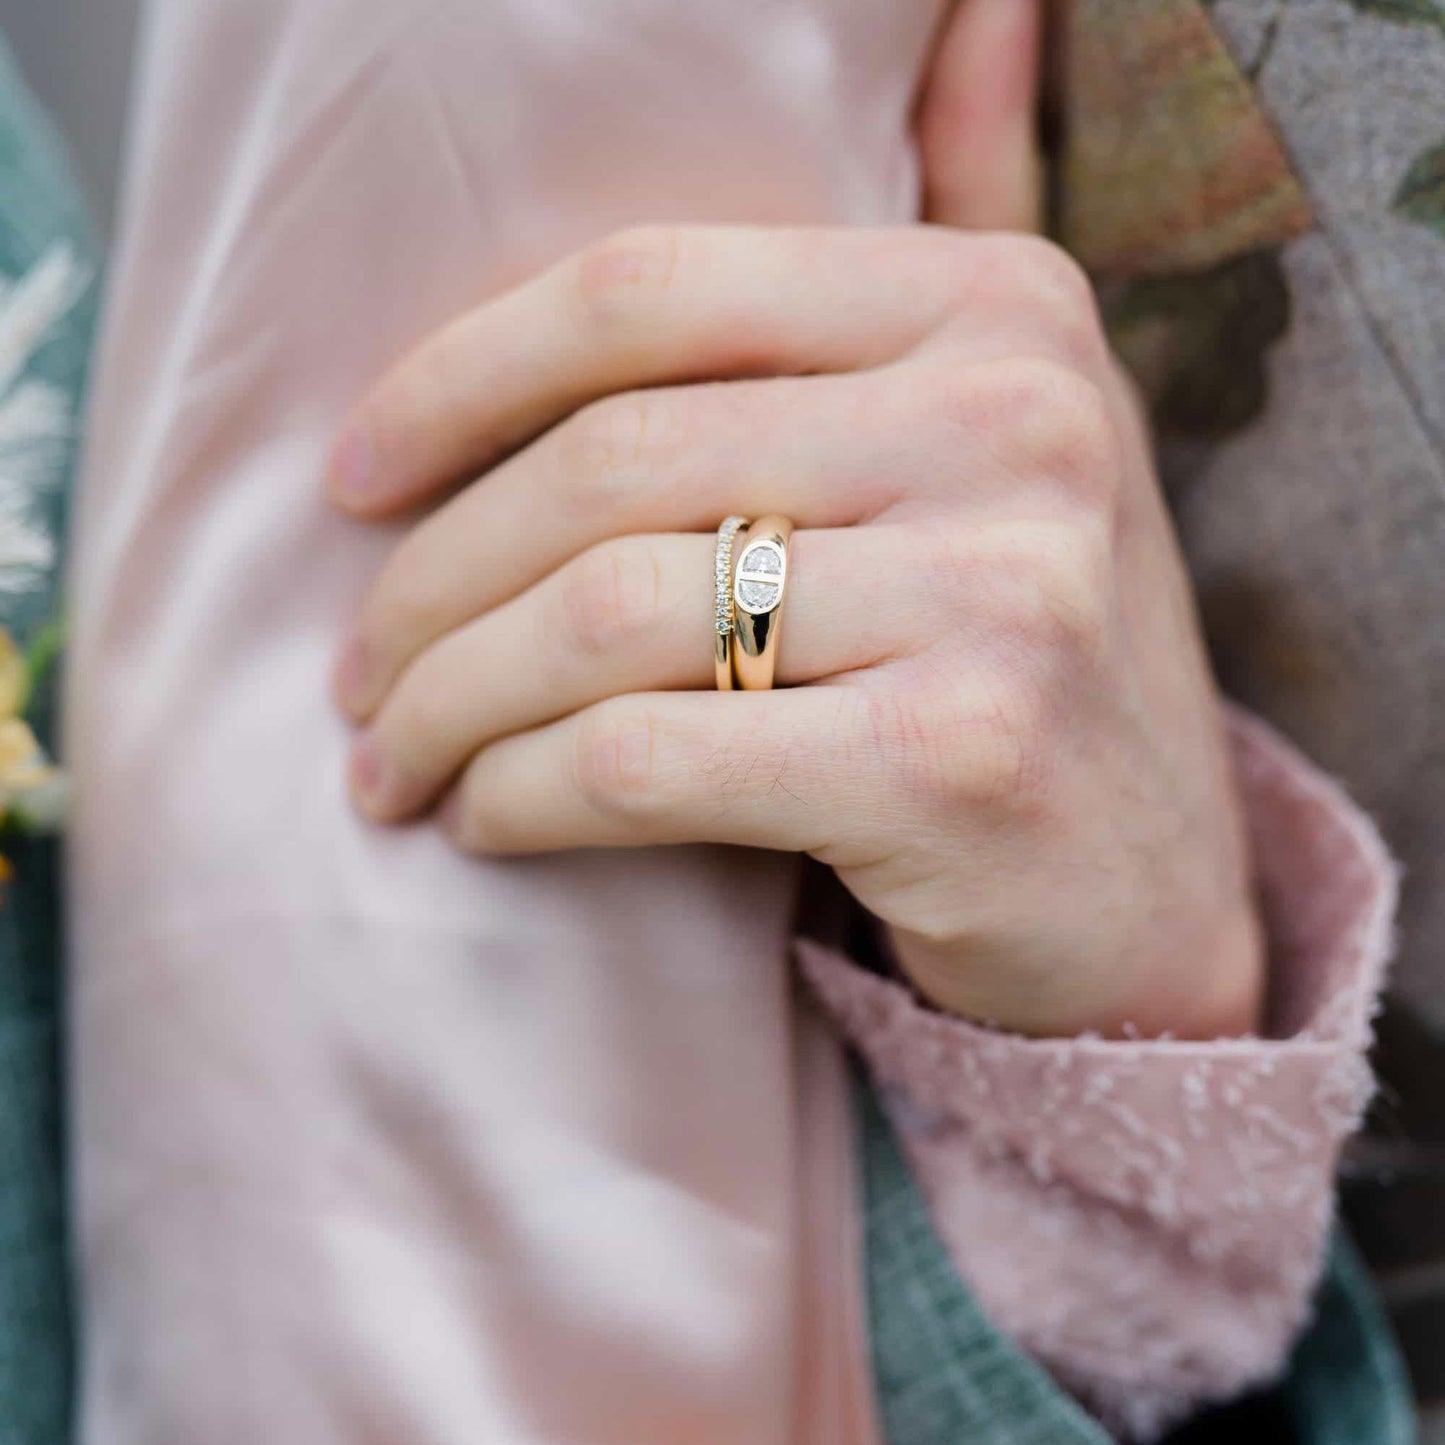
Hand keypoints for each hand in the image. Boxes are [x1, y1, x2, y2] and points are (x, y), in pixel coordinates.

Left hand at [323, 218, 1262, 1041]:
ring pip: (603, 617)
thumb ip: (972, 217)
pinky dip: (522, 794)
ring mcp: (998, 595)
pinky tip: (485, 821)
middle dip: (428, 584)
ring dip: (449, 703)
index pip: (647, 294)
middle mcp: (1011, 424)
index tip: (351, 482)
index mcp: (996, 309)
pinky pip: (644, 757)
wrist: (1144, 891)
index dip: (453, 381)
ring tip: (391, 761)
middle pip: (605, 467)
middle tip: (359, 672)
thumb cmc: (1027, 659)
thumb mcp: (1019, 428)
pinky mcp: (949, 762)